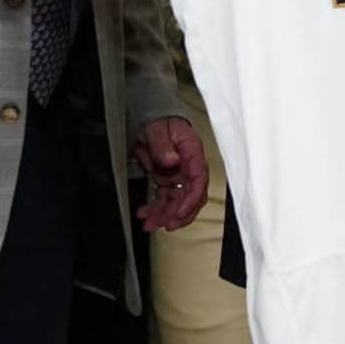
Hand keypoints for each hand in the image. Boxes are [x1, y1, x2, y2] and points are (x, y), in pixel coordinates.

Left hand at [134, 115, 207, 231]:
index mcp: (192, 151)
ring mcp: (178, 173)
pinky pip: (164, 198)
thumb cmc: (157, 120)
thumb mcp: (157, 129)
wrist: (148, 119)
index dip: (191, 199)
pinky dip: (156, 208)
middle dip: (177, 213)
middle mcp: (188, 165)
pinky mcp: (168, 179)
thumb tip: (172, 161)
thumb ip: (163, 146)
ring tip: (148, 222)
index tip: (179, 212)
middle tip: (164, 224)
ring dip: (164, 215)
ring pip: (176, 201)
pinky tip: (145, 212)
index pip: (199, 179)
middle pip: (190, 195)